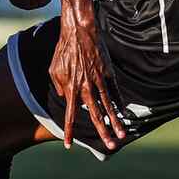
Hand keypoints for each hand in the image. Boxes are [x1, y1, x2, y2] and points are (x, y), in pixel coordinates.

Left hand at [48, 13, 125, 152]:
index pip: (70, 115)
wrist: (78, 31)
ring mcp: (98, 80)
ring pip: (108, 105)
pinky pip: (114, 91)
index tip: (68, 145)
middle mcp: (86, 87)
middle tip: (109, 146)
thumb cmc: (63, 50)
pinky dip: (120, 102)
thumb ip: (59, 86)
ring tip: (121, 136)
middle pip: (95, 115)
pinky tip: (124, 113)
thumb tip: (66, 99)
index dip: (69, 131)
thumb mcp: (53, 70)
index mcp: (71, 88)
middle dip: (102, 132)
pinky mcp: (107, 72)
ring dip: (115, 122)